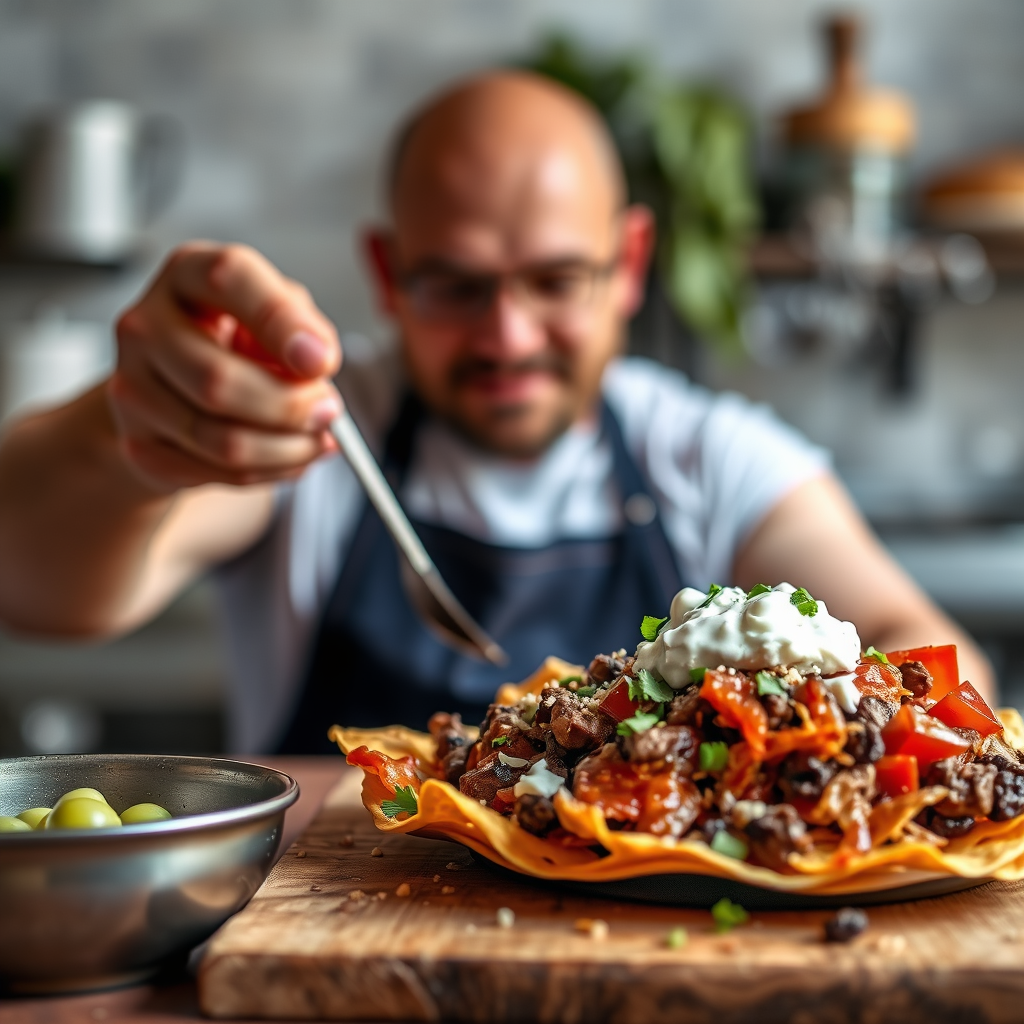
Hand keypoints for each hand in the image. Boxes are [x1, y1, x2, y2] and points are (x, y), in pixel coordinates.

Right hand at [108, 242, 342, 490]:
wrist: (183, 395)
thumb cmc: (239, 347)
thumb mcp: (281, 319)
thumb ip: (306, 331)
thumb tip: (318, 362)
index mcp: (188, 274)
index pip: (228, 278)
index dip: (280, 321)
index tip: (322, 360)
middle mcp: (146, 326)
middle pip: (217, 380)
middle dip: (290, 407)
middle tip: (329, 412)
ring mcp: (132, 388)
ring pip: (222, 440)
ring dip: (287, 449)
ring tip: (315, 439)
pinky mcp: (139, 446)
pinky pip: (217, 474)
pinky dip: (268, 472)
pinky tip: (283, 456)